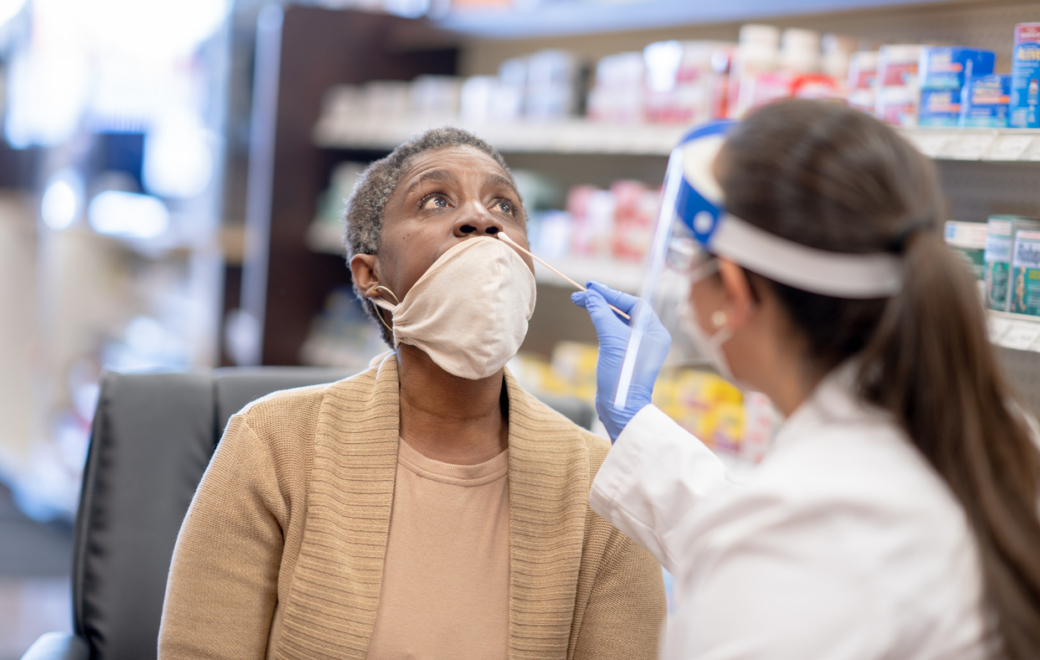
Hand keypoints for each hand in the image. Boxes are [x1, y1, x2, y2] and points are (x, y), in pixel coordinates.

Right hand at [572, 282, 670, 441]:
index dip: (612, 293)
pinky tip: (590, 317)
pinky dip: (602, 323)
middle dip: (604, 301)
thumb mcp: (611, 339)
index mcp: (655, 332)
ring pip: (618, 321)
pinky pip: (614, 333)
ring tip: (580, 302)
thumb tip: (590, 296)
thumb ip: (601, 313)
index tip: (591, 286)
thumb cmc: (622, 374)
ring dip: (600, 311)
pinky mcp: (625, 356)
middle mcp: (649, 338)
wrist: (620, 407)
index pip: (633, 304)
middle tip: (581, 293)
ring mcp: (637, 348)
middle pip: (625, 311)